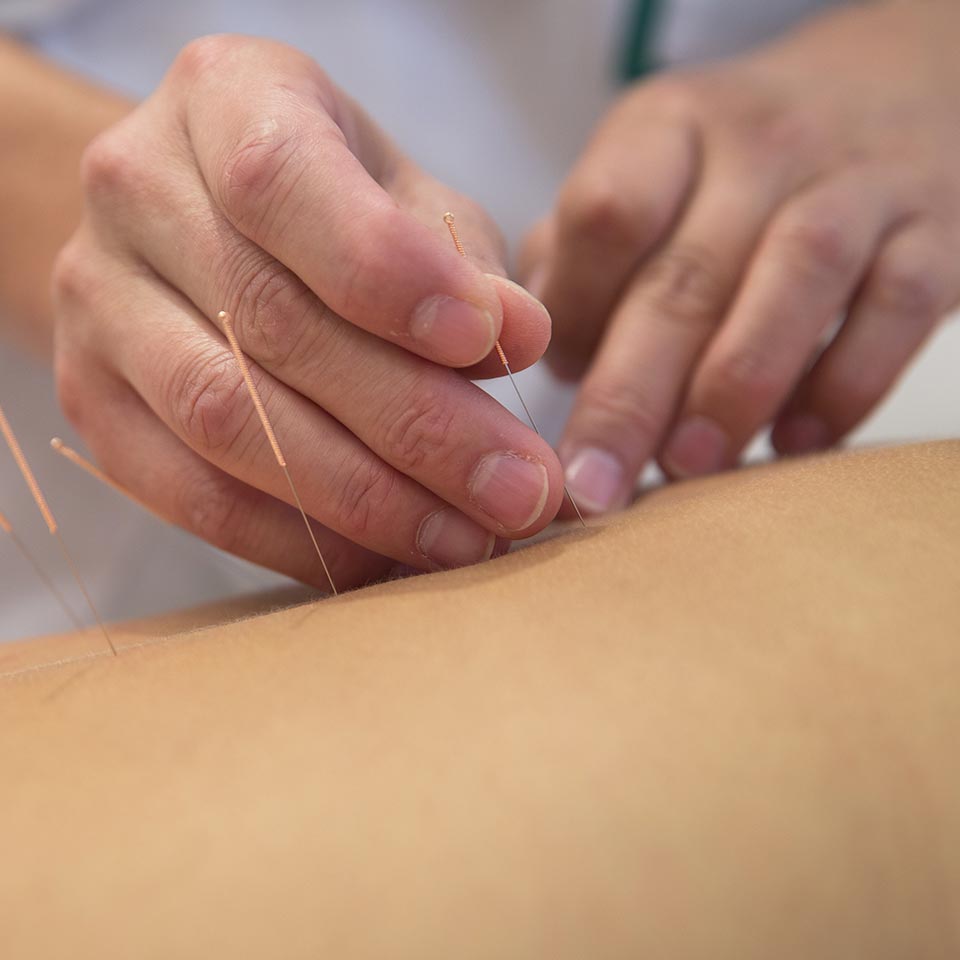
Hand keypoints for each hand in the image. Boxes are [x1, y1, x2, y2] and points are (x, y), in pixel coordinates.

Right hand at [53, 35, 560, 588]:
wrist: (193, 228)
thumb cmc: (332, 207)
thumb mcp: (408, 201)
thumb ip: (463, 265)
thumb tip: (523, 338)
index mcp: (224, 101)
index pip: (286, 183)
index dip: (388, 271)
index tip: (491, 345)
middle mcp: (138, 193)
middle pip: (272, 324)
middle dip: (417, 426)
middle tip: (519, 492)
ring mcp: (98, 304)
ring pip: (228, 422)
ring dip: (366, 500)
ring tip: (467, 542)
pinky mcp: (94, 404)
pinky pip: (192, 496)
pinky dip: (299, 541)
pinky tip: (384, 559)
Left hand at [522, 0, 959, 512]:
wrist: (891, 93)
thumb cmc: (733, 169)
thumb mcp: (647, 174)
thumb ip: (578, 256)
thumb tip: (530, 355)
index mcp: (669, 128)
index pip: (607, 211)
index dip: (573, 309)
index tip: (551, 382)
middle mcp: (761, 146)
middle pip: (686, 273)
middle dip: (632, 393)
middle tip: (595, 484)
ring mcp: (857, 182)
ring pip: (796, 278)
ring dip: (735, 387)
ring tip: (690, 466)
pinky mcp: (934, 233)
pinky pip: (898, 308)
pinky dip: (847, 385)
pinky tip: (797, 442)